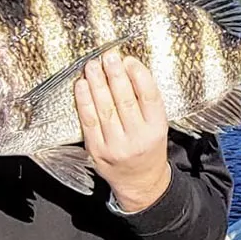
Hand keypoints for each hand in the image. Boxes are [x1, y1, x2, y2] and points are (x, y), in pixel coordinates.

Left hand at [74, 49, 170, 211]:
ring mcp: (115, 145)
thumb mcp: (158, 126)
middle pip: (125, 100)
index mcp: (157, 129)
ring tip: (92, 66)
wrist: (140, 182)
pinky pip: (89, 121)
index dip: (139, 76)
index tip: (129, 60)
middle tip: (108, 57)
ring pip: (104, 109)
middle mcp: (137, 138)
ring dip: (97, 84)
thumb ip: (146, 102)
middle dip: (115, 75)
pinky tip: (82, 86)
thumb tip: (128, 69)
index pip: (149, 97)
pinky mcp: (97, 150)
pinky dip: (84, 101)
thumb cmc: (148, 147)